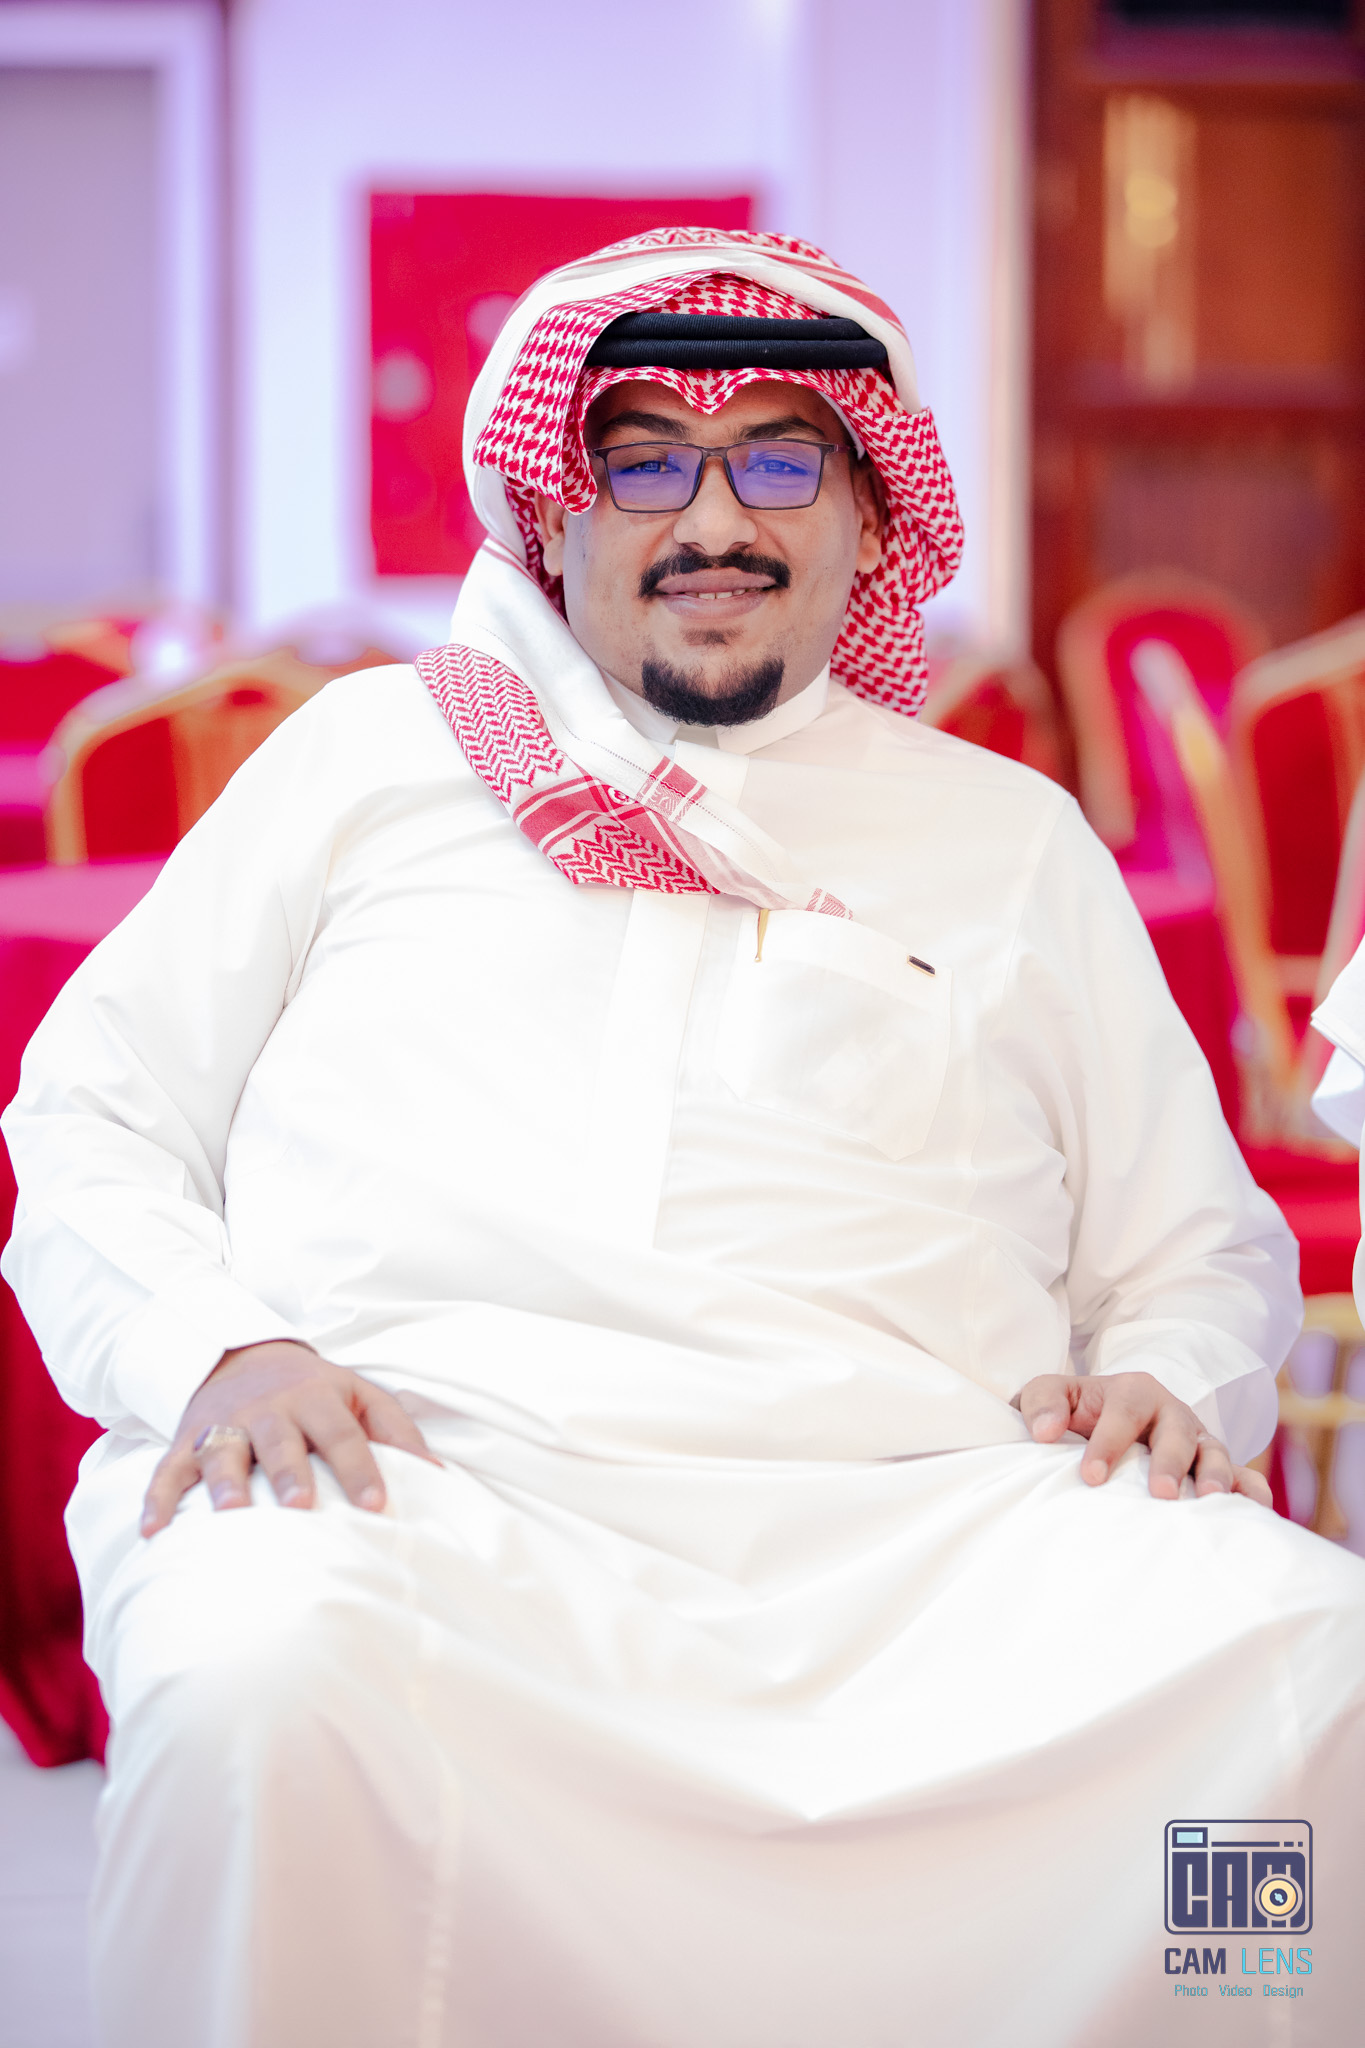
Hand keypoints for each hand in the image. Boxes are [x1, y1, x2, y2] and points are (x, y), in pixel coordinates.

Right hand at [141, 1339, 439, 1535]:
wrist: (241, 1356)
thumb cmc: (315, 1391)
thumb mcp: (361, 1395)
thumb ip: (397, 1432)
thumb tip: (439, 1477)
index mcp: (317, 1398)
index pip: (343, 1435)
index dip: (360, 1468)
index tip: (376, 1505)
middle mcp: (269, 1410)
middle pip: (282, 1442)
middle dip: (290, 1473)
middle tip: (299, 1507)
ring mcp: (225, 1424)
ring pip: (223, 1451)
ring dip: (225, 1481)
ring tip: (230, 1513)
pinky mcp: (188, 1439)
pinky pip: (168, 1469)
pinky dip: (157, 1499)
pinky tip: (152, 1531)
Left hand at [1013, 1371, 1272, 1506]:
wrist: (1101, 1418)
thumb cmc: (1074, 1410)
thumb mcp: (1051, 1393)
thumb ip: (1041, 1404)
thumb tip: (1044, 1431)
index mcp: (1133, 1391)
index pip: (1124, 1411)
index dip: (1109, 1442)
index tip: (1091, 1477)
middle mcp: (1172, 1413)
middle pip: (1177, 1431)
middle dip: (1170, 1461)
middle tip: (1160, 1493)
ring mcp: (1198, 1441)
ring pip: (1214, 1452)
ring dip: (1216, 1476)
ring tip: (1210, 1502)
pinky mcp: (1216, 1468)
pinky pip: (1245, 1477)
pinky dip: (1253, 1492)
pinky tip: (1255, 1513)